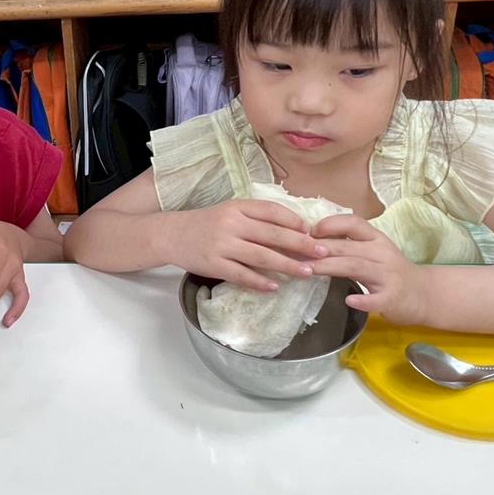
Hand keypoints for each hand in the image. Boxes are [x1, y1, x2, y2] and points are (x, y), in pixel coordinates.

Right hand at [170, 200, 327, 291]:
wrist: (170, 234)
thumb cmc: (206, 224)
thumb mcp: (229, 212)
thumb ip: (255, 217)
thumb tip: (292, 230)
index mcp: (237, 207)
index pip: (271, 211)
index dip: (293, 220)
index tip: (313, 231)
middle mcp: (231, 224)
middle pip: (272, 234)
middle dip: (300, 244)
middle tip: (322, 252)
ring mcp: (222, 245)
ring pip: (261, 256)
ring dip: (287, 265)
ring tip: (307, 272)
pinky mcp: (214, 264)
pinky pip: (241, 274)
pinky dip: (260, 281)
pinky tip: (275, 287)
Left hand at [308, 214, 428, 325]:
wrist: (425, 294)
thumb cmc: (390, 271)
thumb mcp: (372, 251)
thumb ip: (348, 244)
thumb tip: (309, 238)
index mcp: (376, 239)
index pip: (354, 222)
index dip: (330, 224)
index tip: (308, 231)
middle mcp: (383, 253)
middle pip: (347, 246)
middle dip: (318, 248)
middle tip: (293, 252)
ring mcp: (389, 276)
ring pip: (356, 267)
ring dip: (329, 267)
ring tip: (307, 270)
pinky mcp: (393, 298)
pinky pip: (377, 299)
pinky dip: (363, 300)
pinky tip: (349, 300)